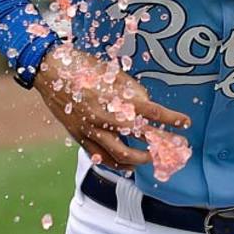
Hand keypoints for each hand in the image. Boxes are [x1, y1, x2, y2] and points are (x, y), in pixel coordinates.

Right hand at [33, 47, 191, 171]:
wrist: (49, 71)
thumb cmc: (82, 67)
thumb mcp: (112, 72)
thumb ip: (132, 90)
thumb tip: (146, 104)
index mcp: (115, 99)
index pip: (151, 112)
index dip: (170, 119)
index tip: (185, 123)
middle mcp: (105, 118)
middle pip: (140, 138)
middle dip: (161, 144)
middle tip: (175, 148)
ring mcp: (91, 130)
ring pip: (120, 155)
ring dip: (140, 159)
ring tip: (151, 158)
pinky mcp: (80, 137)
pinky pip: (100, 158)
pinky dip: (116, 164)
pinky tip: (127, 166)